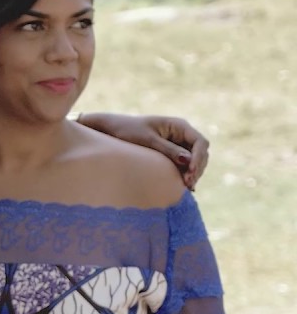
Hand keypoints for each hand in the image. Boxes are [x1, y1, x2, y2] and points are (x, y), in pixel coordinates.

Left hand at [79, 113, 209, 190]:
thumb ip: (168, 150)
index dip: (199, 158)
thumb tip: (188, 160)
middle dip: (197, 168)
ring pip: (195, 161)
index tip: (191, 171)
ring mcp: (178, 144)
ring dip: (193, 173)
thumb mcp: (148, 140)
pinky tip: (184, 186)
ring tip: (186, 187)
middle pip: (201, 153)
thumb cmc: (127, 131)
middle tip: (188, 184)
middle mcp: (182, 134)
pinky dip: (186, 174)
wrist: (112, 130)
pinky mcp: (172, 154)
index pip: (200, 142)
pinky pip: (185, 165)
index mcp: (179, 125)